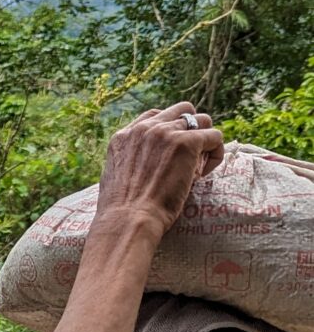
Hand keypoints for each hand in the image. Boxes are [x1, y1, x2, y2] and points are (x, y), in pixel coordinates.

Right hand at [94, 102, 222, 238]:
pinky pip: (215, 136)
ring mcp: (166, 133)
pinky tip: (204, 173)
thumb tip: (143, 167)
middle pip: (182, 111)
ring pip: (202, 120)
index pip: (155, 116)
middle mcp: (144, 129)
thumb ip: (129, 163)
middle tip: (190, 157)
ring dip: (205, 140)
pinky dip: (216, 154)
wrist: (128, 220)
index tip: (172, 153)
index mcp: (124, 136)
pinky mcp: (186, 143)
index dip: (170, 131)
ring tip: (200, 166)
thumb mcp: (115, 179)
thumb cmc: (122, 212)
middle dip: (191, 130)